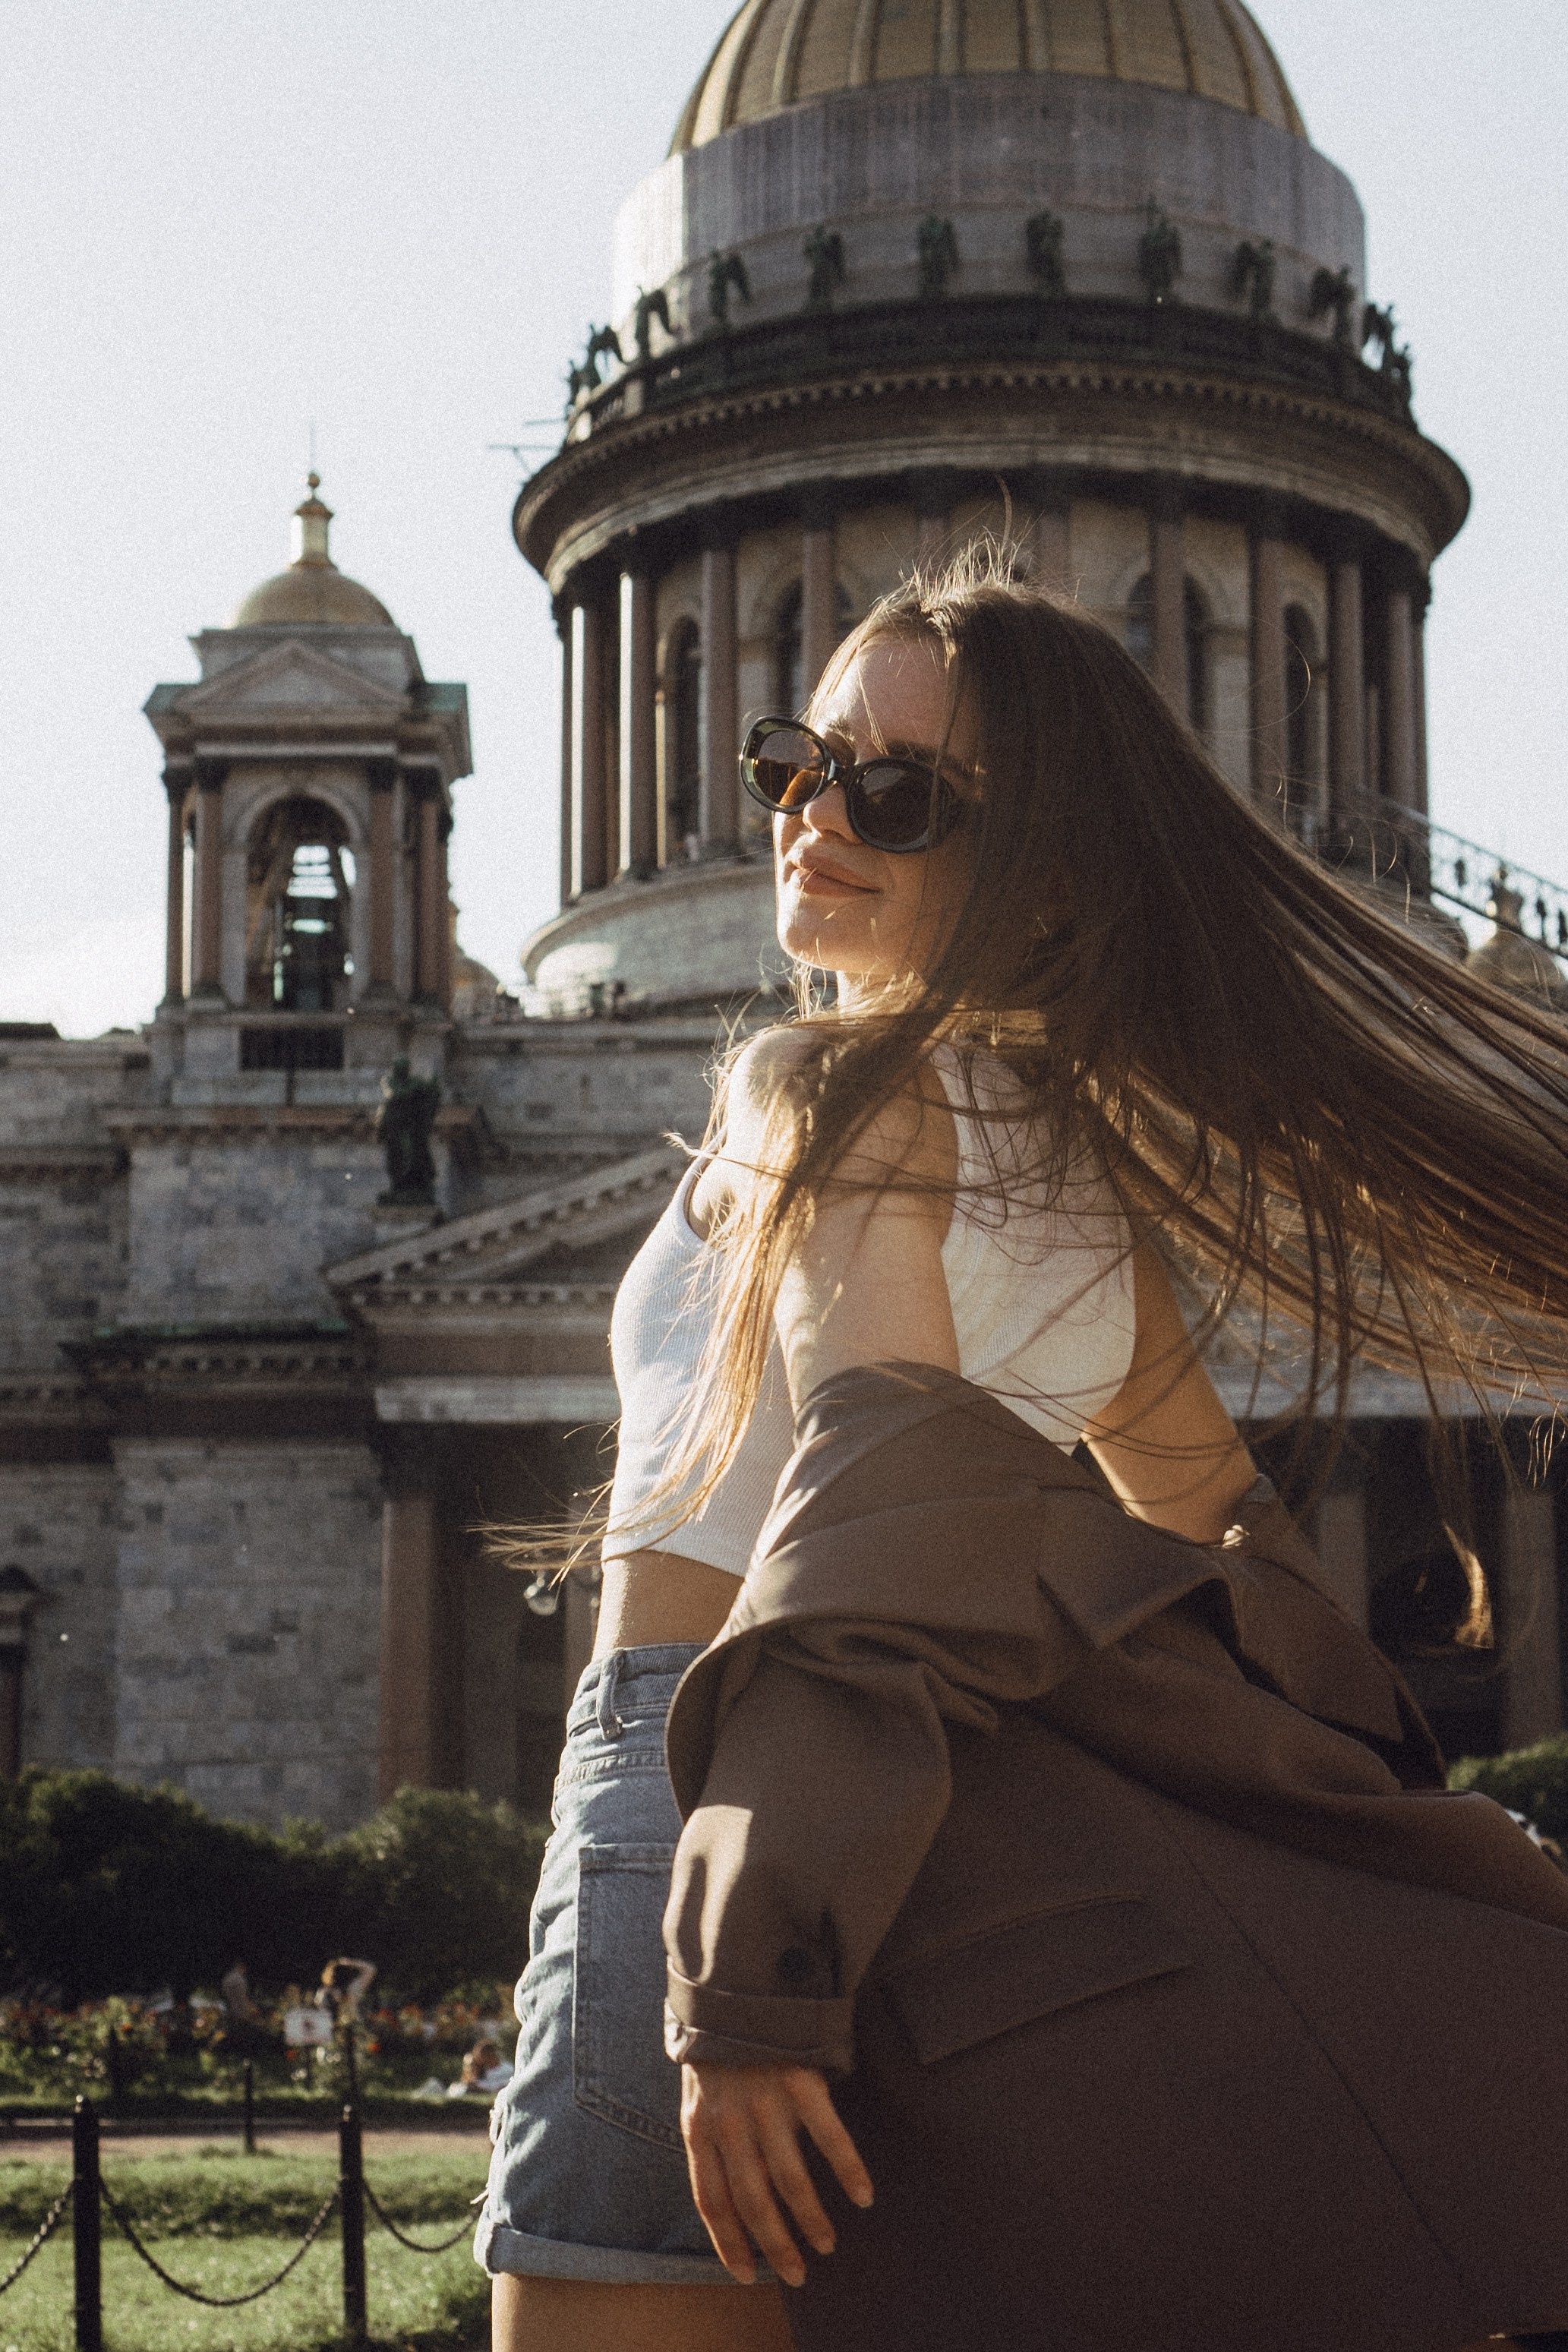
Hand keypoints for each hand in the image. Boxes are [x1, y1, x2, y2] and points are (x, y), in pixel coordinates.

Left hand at [680, 2061, 873, 2288]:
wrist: (738, 1983)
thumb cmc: (720, 2047)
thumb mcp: (699, 2094)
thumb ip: (712, 2139)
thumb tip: (726, 2199)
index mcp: (700, 2126)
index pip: (712, 2200)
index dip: (729, 2242)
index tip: (749, 2274)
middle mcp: (731, 2120)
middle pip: (753, 2199)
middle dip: (775, 2244)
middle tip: (797, 2275)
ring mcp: (767, 2100)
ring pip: (790, 2178)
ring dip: (810, 2218)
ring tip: (826, 2245)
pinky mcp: (801, 2079)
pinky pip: (829, 2135)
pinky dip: (848, 2169)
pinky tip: (862, 2195)